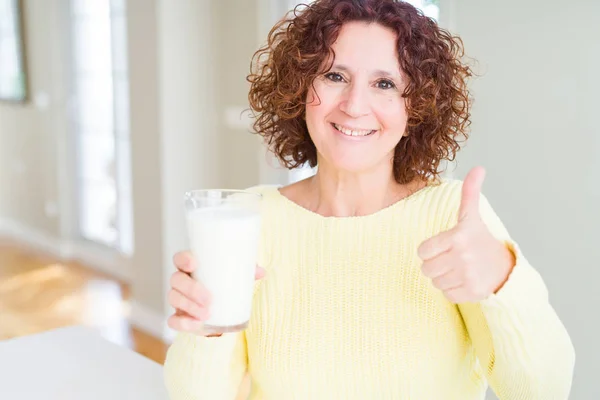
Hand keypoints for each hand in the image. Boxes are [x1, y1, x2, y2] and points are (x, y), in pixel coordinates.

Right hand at [167, 250, 265, 333]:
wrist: (221, 311)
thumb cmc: (224, 286)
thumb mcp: (235, 276)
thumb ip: (246, 272)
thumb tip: (261, 272)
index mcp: (191, 267)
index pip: (180, 258)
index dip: (183, 259)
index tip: (194, 264)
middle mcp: (181, 281)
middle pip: (176, 280)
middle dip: (191, 289)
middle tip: (209, 299)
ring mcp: (178, 299)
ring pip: (174, 299)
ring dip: (189, 307)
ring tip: (207, 314)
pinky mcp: (179, 317)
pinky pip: (173, 320)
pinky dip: (183, 323)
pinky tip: (196, 324)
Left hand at [417, 166, 514, 302]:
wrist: (505, 267)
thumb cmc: (480, 239)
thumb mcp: (472, 216)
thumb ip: (470, 193)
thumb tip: (479, 168)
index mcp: (458, 237)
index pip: (422, 250)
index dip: (429, 250)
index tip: (443, 246)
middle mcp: (463, 257)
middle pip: (426, 268)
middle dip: (435, 264)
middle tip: (450, 259)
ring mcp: (468, 276)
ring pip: (434, 282)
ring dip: (443, 277)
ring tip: (457, 269)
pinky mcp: (472, 293)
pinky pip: (446, 294)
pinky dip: (452, 290)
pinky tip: (463, 281)